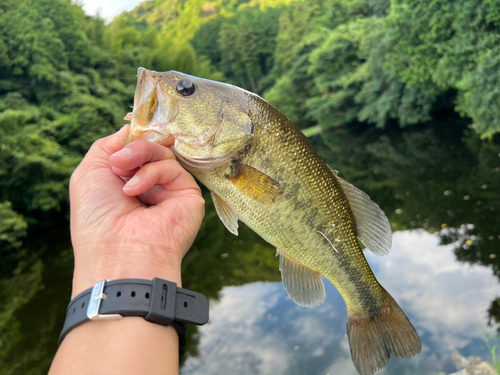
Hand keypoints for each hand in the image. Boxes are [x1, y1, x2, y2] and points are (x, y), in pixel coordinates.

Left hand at [69, 125, 204, 297]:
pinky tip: (136, 191)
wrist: (116, 251)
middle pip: (152, 146)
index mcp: (128, 181)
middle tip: (119, 163)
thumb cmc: (97, 218)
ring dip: (140, 157)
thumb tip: (131, 128)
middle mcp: (150, 185)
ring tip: (124, 182)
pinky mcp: (188, 195)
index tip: (123, 141)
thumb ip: (108, 145)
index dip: (132, 140)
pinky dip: (152, 173)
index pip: (137, 148)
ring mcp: (170, 190)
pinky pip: (173, 168)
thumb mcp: (89, 172)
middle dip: (134, 148)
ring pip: (164, 153)